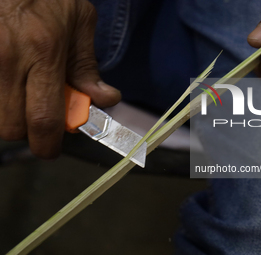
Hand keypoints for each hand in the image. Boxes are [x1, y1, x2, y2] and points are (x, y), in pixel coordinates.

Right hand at [0, 0, 120, 158]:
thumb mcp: (79, 22)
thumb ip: (88, 67)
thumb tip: (105, 100)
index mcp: (44, 53)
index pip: (44, 118)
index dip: (48, 144)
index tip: (51, 148)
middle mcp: (8, 59)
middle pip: (11, 126)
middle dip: (29, 131)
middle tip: (41, 115)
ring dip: (12, 114)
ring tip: (25, 93)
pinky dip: (1, 98)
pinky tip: (11, 82)